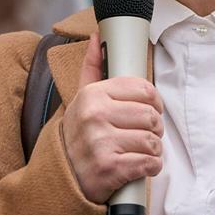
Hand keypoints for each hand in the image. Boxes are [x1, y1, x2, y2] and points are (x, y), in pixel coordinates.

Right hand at [61, 33, 163, 203]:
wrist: (60, 178)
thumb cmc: (77, 136)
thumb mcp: (80, 99)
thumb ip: (92, 68)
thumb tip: (98, 36)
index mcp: (92, 95)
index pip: (142, 89)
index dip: (154, 101)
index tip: (151, 110)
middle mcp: (95, 115)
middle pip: (150, 116)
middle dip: (155, 128)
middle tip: (146, 134)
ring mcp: (102, 142)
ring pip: (152, 140)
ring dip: (153, 149)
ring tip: (140, 150)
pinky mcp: (109, 168)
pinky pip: (149, 163)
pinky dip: (151, 167)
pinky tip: (141, 166)